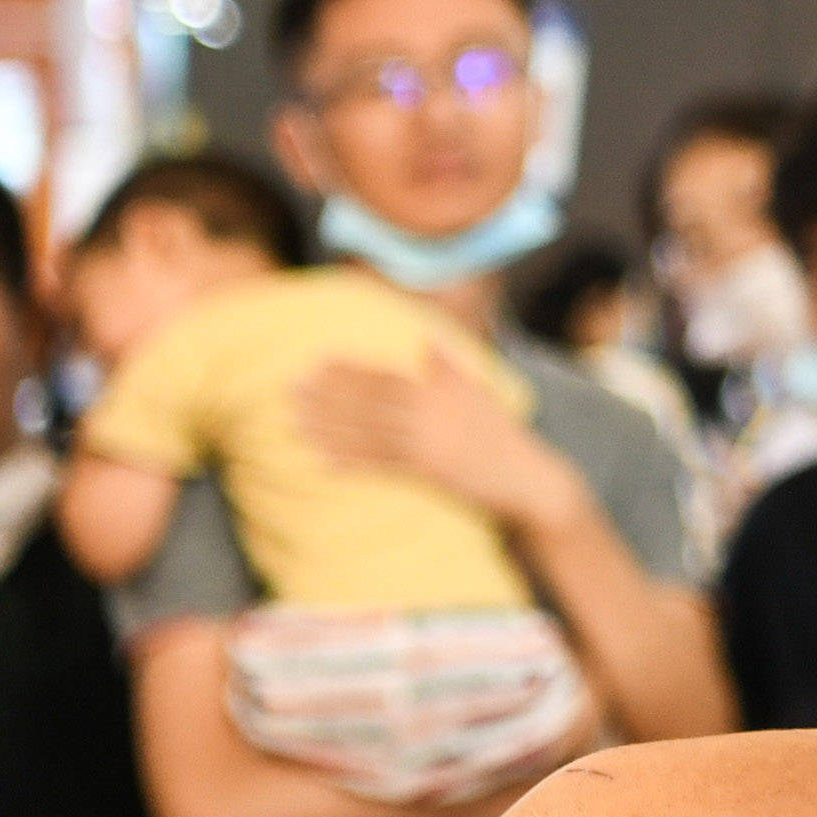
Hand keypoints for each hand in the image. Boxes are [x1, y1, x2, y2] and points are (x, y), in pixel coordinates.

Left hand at [295, 352, 592, 540]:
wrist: (527, 478)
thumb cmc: (502, 434)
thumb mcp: (480, 392)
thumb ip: (449, 366)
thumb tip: (427, 338)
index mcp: (437, 390)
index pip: (382, 376)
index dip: (347, 369)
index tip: (315, 361)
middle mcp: (428, 413)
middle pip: (367, 402)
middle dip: (326, 395)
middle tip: (290, 388)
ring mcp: (426, 443)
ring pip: (366, 432)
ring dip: (328, 427)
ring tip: (294, 422)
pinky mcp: (427, 472)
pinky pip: (380, 465)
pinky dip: (350, 462)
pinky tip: (322, 460)